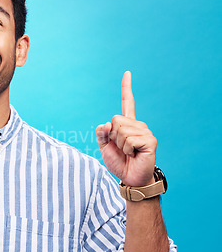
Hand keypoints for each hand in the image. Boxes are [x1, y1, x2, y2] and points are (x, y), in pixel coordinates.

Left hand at [96, 71, 155, 186]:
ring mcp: (145, 131)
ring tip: (128, 152)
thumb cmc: (119, 162)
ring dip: (120, 145)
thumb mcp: (104, 147)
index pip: (127, 102)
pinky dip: (127, 149)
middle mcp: (137, 125)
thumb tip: (106, 123)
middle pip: (115, 120)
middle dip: (112, 137)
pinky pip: (129, 139)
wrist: (130, 178)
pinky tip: (134, 154)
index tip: (127, 73)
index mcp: (127, 124)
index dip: (126, 88)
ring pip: (121, 130)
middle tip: (121, 148)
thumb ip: (101, 134)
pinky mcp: (150, 140)